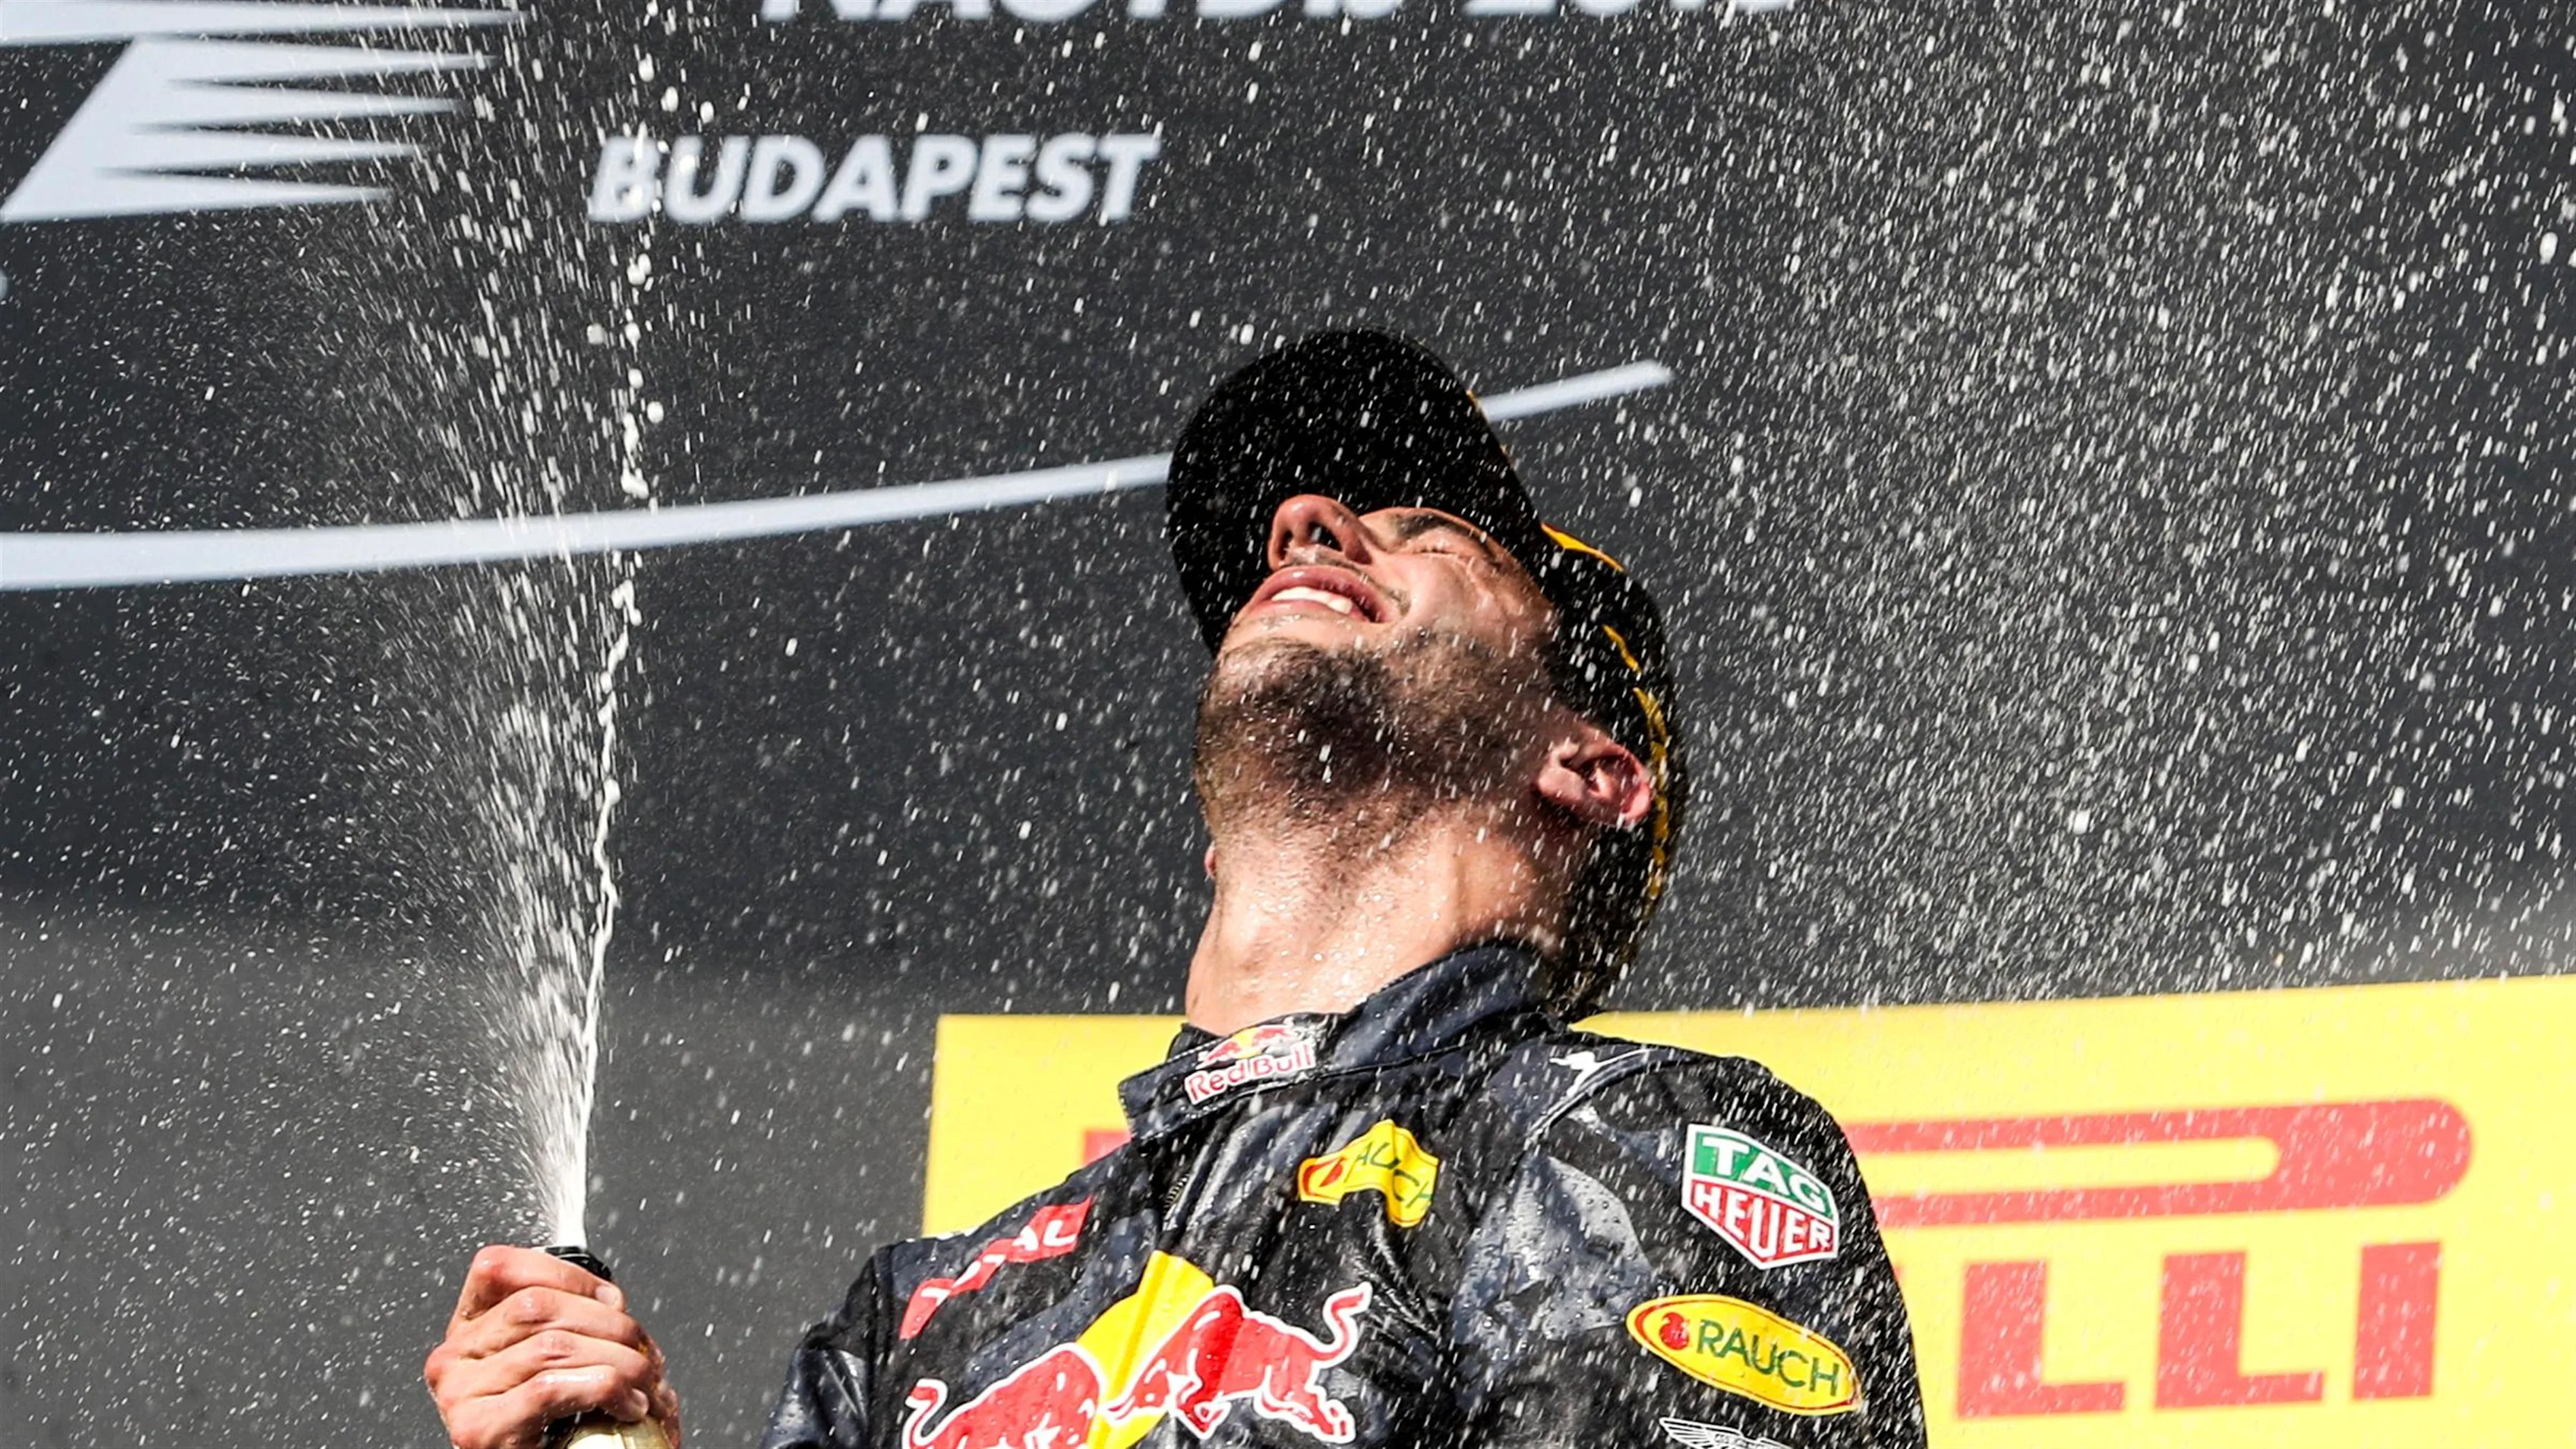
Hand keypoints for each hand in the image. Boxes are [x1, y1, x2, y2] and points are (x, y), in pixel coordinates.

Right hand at [425, 1245, 683, 1448]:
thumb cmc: (555, 1430)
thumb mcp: (552, 1361)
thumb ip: (567, 1322)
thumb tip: (614, 1304)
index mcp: (469, 1330)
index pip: (501, 1268)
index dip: (568, 1275)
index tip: (612, 1300)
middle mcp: (455, 1358)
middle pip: (538, 1306)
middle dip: (610, 1324)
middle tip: (645, 1354)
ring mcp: (461, 1394)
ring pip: (552, 1346)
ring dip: (620, 1362)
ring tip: (644, 1385)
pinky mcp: (480, 1430)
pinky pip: (550, 1388)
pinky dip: (604, 1389)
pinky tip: (625, 1405)